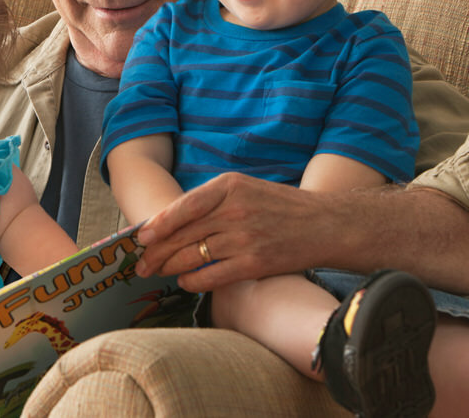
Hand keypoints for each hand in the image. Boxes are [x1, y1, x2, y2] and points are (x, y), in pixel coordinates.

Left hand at [135, 172, 335, 292]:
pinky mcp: (255, 264)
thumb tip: (169, 222)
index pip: (183, 207)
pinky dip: (193, 281)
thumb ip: (211, 202)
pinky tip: (184, 281)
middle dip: (157, 252)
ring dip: (170, 267)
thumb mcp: (245, 189)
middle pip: (183, 235)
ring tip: (158, 272)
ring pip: (194, 256)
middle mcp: (235, 210)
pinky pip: (212, 276)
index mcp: (230, 186)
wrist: (326, 224)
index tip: (141, 238)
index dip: (158, 225)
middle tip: (141, 263)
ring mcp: (245, 238)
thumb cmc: (280, 207)